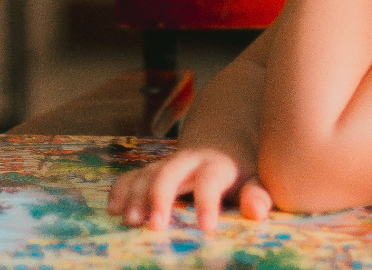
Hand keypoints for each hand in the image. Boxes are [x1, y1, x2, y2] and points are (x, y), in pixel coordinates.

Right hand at [107, 148, 272, 232]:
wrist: (224, 142)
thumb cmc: (242, 170)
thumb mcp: (257, 178)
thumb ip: (258, 194)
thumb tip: (257, 211)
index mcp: (217, 165)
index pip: (210, 180)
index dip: (207, 203)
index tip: (206, 228)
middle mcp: (189, 160)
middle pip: (171, 171)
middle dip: (160, 196)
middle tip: (155, 226)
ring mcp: (168, 163)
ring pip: (148, 173)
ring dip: (137, 196)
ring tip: (131, 222)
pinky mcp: (153, 169)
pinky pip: (133, 175)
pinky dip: (121, 189)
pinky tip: (113, 209)